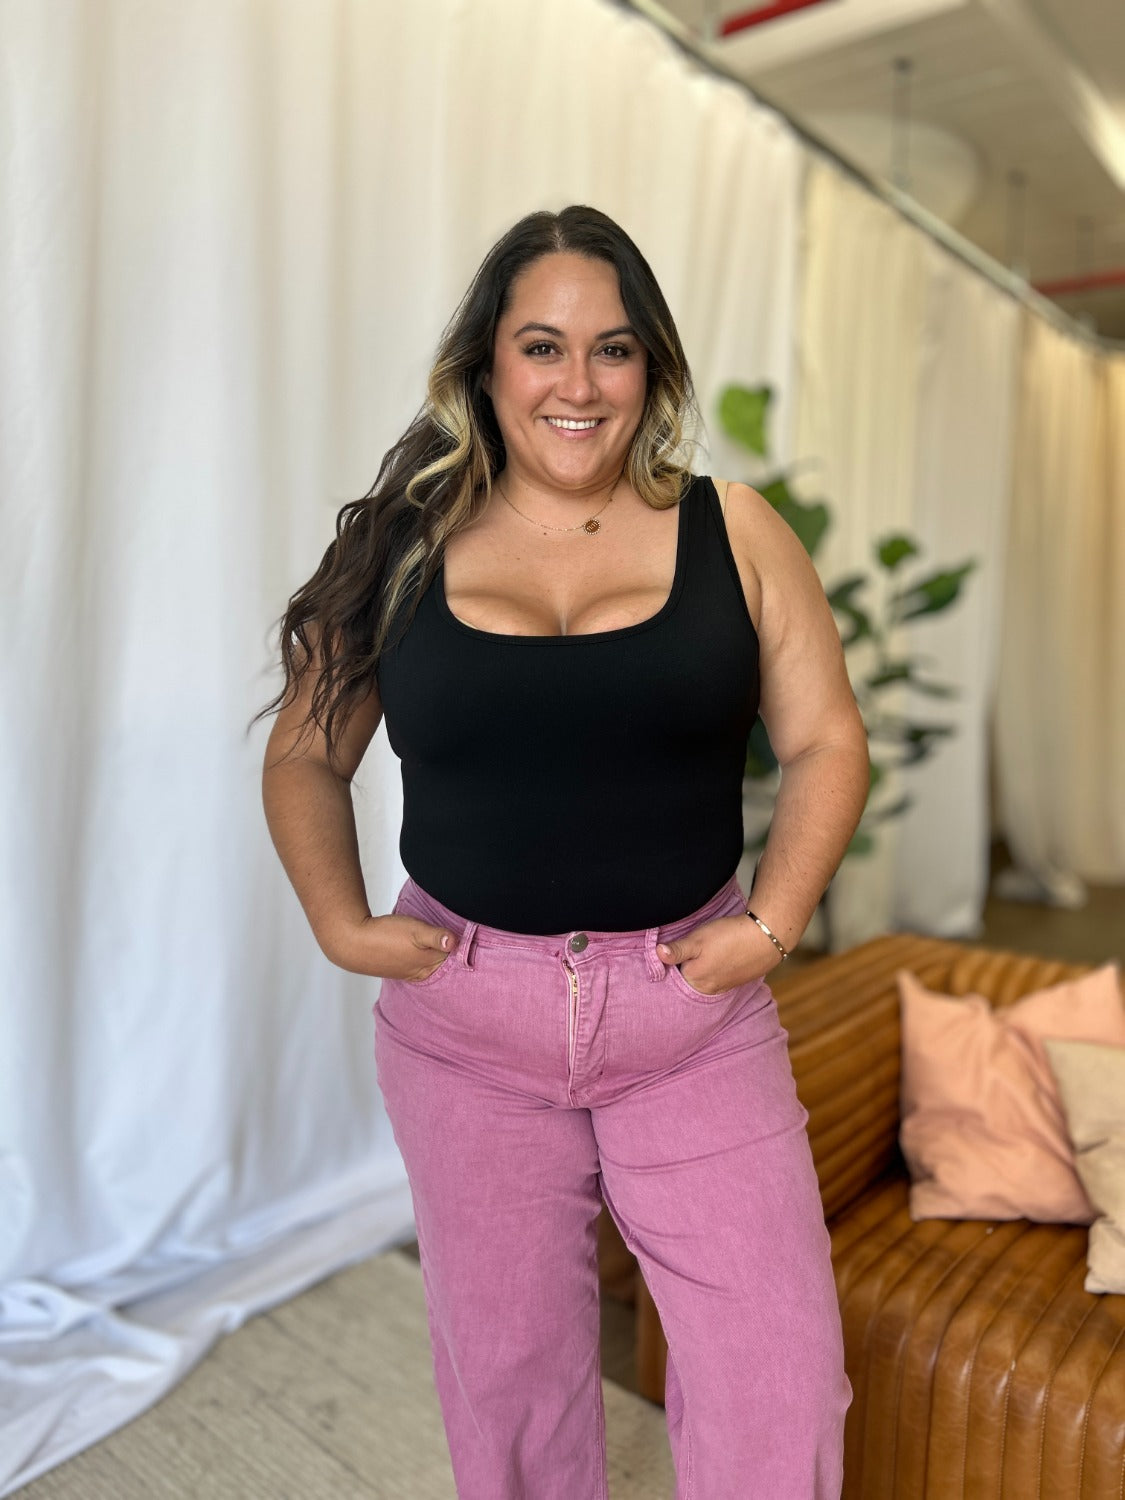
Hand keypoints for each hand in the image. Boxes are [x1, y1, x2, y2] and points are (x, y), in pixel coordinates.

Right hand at [323, 913, 456, 979]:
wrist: (352, 943)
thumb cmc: (385, 936)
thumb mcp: (416, 931)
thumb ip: (437, 936)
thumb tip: (456, 942)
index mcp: (429, 964)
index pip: (456, 961)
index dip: (467, 952)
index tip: (477, 942)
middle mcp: (421, 971)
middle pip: (445, 966)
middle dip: (456, 959)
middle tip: (469, 948)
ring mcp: (409, 970)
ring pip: (432, 965)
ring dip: (440, 958)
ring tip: (451, 950)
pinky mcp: (398, 966)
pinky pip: (418, 964)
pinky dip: (426, 959)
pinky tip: (425, 952)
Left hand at [656, 914, 783, 994]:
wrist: (765, 938)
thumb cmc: (729, 937)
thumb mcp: (697, 939)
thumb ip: (676, 950)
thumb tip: (657, 954)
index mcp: (693, 980)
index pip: (672, 975)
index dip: (672, 960)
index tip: (675, 948)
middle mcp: (706, 989)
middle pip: (687, 979)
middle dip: (685, 966)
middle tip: (693, 948)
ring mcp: (722, 987)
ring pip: (703, 979)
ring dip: (701, 967)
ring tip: (708, 951)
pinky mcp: (735, 982)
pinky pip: (717, 978)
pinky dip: (715, 969)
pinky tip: (720, 956)